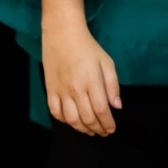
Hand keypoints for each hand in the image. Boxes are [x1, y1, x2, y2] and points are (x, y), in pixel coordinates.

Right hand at [42, 10, 120, 135]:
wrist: (62, 34)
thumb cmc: (88, 47)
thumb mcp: (106, 62)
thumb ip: (112, 85)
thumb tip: (117, 106)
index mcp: (92, 81)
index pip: (101, 110)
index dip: (107, 123)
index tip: (112, 129)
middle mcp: (76, 89)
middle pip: (87, 118)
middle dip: (97, 129)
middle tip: (103, 132)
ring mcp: (61, 91)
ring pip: (71, 119)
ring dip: (82, 129)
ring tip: (90, 131)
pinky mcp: (50, 90)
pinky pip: (55, 112)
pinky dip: (64, 121)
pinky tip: (73, 121)